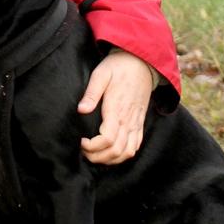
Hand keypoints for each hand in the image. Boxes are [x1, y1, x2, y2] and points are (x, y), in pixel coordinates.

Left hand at [78, 50, 154, 164]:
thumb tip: (81, 110)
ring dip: (110, 159)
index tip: (81, 142)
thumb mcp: (101, 74)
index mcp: (117, 109)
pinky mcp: (140, 123)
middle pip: (116, 150)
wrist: (142, 63)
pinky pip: (135, 146)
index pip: (107, 139)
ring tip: (96, 155)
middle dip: (98, 157)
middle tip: (84, 152)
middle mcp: (128, 120)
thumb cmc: (118, 67)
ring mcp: (136, 123)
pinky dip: (123, 155)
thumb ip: (91, 93)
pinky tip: (111, 153)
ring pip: (127, 152)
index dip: (92, 147)